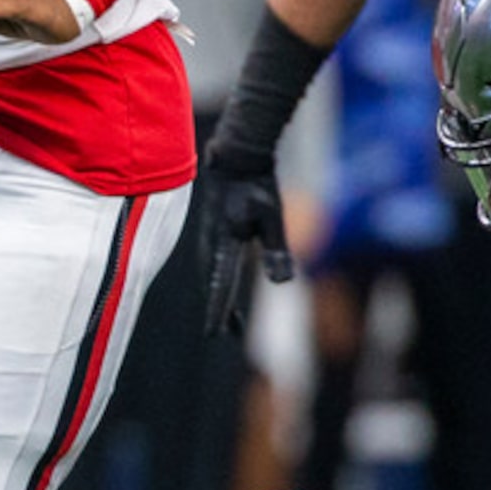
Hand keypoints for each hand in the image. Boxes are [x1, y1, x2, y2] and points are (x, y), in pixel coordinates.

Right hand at [199, 154, 294, 335]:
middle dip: (220, 309)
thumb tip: (282, 283)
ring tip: (229, 317)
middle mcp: (211, 242)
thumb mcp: (273, 217)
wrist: (236, 156)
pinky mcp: (211, 231)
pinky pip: (212, 264)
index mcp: (225, 241)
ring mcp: (208, 236)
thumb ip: (276, 250)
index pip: (222, 284)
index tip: (214, 333)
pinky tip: (223, 285)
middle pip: (213, 285)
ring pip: (210, 275)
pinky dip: (216, 280)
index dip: (219, 310)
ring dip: (218, 295)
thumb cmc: (257, 184)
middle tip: (228, 332)